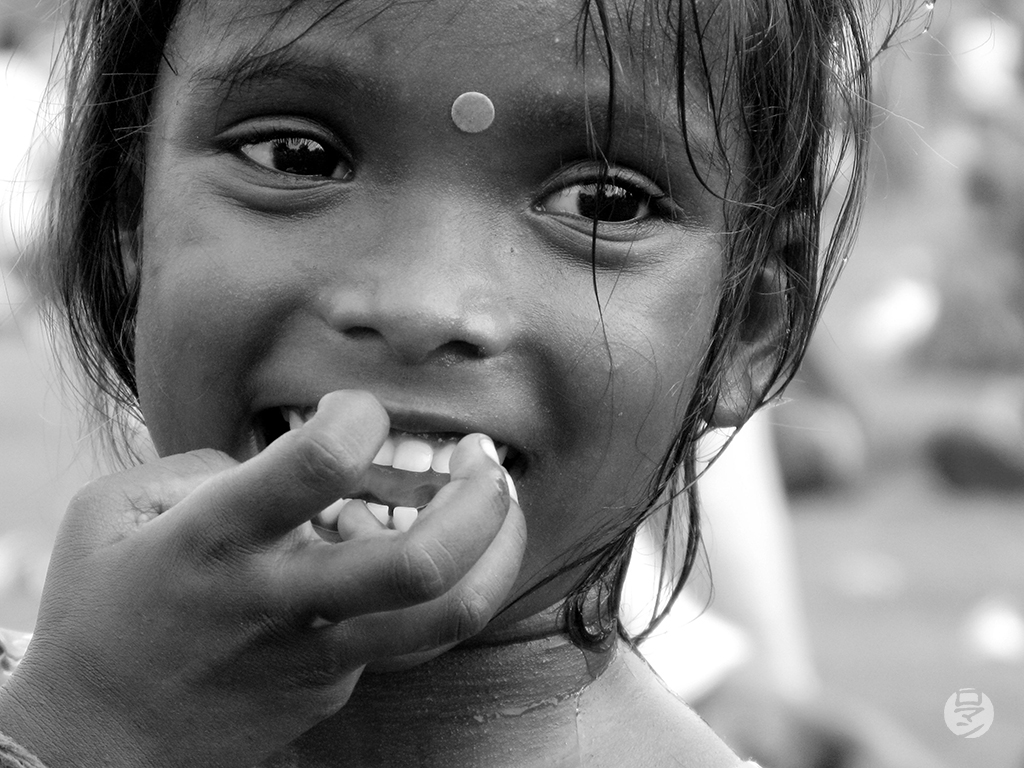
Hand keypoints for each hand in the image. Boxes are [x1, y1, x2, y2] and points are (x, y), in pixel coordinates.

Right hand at [0, 390, 525, 767]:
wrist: (95, 743)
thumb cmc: (103, 608)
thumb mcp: (116, 510)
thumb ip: (208, 468)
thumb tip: (299, 460)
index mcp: (214, 539)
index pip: (318, 464)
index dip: (357, 417)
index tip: (355, 410)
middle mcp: (276, 600)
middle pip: (417, 561)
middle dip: (479, 500)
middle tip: (485, 459)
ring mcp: (314, 656)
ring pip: (442, 617)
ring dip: (497, 552)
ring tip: (503, 505)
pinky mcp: (332, 688)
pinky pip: (407, 633)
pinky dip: (437, 584)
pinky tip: (425, 551)